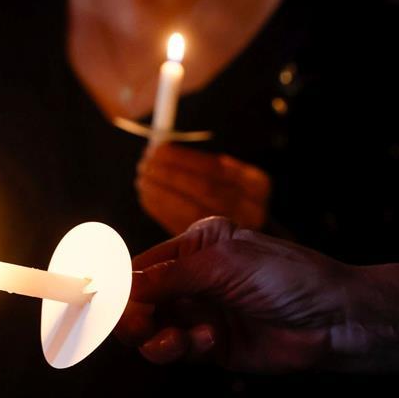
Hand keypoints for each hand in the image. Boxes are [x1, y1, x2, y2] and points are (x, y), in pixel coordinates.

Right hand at [115, 216, 357, 371]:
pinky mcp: (210, 346)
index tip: (102, 302)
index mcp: (196, 246)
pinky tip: (207, 343)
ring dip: (160, 337)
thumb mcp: (224, 265)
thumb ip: (170, 276)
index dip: (120, 285)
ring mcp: (201, 313)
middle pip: (140, 302)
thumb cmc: (290, 278)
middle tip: (135, 328)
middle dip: (134, 317)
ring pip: (153, 330)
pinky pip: (175, 351)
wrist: (336, 321)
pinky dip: (180, 349)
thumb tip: (123, 285)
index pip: (141, 266)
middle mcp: (193, 279)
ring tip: (180, 341)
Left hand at [136, 143, 270, 234]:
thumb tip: (159, 149)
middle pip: (204, 188)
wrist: (248, 242)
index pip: (215, 167)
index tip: (157, 149)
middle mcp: (250, 208)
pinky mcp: (214, 248)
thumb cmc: (229, 199)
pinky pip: (183, 226)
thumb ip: (199, 165)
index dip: (182, 158)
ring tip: (143, 179)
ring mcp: (233, 231)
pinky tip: (147, 196)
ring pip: (192, 209)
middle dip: (169, 174)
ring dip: (161, 192)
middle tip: (144, 164)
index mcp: (256, 183)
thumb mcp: (227, 178)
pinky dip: (161, 209)